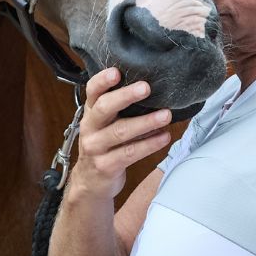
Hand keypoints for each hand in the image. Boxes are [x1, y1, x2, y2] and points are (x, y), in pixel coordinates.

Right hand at [73, 68, 172, 200]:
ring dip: (146, 122)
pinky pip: (130, 153)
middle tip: (146, 88)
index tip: (117, 71)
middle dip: (126, 96)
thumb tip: (153, 91)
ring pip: (120, 131)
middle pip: (104, 108)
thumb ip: (120, 109)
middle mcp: (90, 128)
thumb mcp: (105, 125)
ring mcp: (95, 148)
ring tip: (166, 115)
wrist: (90, 183)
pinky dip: (149, 144)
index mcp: (90, 113)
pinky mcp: (106, 166)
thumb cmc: (104, 147)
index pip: (92, 91)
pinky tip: (164, 137)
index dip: (102, 80)